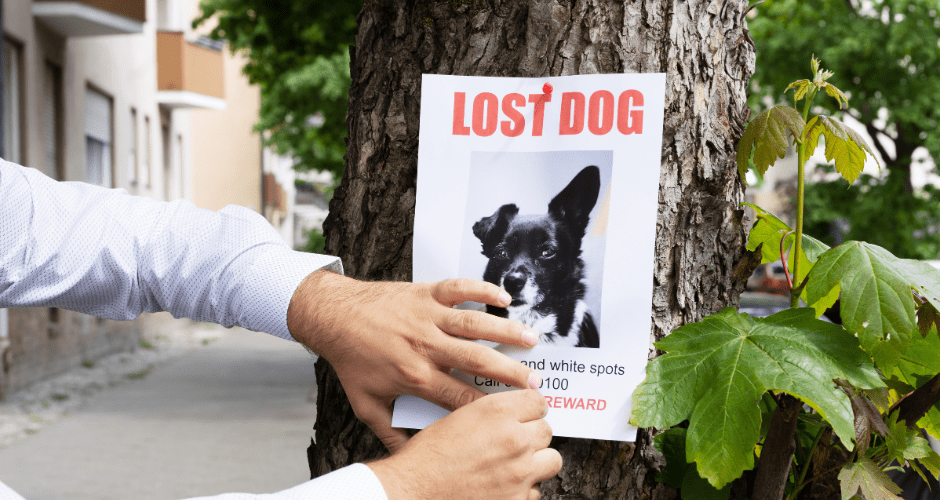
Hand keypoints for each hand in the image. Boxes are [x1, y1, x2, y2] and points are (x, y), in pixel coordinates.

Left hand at [286, 270, 542, 451]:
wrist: (333, 316)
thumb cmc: (350, 359)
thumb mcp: (365, 404)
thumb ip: (389, 431)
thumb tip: (409, 453)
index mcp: (415, 376)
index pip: (460, 397)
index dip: (488, 408)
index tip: (509, 415)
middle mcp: (426, 346)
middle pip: (478, 361)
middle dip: (510, 373)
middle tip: (534, 383)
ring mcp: (427, 316)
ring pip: (476, 324)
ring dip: (507, 331)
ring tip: (533, 340)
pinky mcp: (425, 293)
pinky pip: (460, 288)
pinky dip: (483, 290)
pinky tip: (504, 298)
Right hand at [367, 390, 560, 499]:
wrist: (414, 491)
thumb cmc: (427, 458)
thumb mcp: (458, 419)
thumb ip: (490, 414)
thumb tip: (510, 415)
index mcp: (497, 412)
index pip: (537, 400)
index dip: (532, 408)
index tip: (529, 413)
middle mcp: (514, 439)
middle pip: (546, 430)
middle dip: (533, 435)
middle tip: (517, 441)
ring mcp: (520, 473)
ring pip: (551, 460)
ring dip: (538, 461)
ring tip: (519, 464)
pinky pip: (536, 491)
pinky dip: (525, 490)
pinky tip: (505, 487)